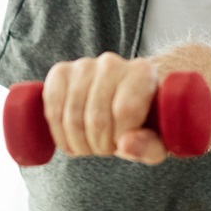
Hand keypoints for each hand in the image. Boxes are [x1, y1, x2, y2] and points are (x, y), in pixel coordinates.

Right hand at [42, 52, 168, 164]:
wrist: (125, 95)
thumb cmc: (145, 120)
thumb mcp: (158, 139)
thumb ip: (150, 146)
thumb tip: (125, 144)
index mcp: (143, 72)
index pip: (124, 111)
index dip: (119, 138)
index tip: (123, 142)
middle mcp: (113, 63)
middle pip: (96, 118)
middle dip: (99, 145)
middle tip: (106, 147)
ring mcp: (84, 65)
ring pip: (71, 117)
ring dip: (78, 143)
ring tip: (91, 143)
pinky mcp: (61, 72)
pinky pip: (51, 110)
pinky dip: (58, 133)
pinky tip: (71, 137)